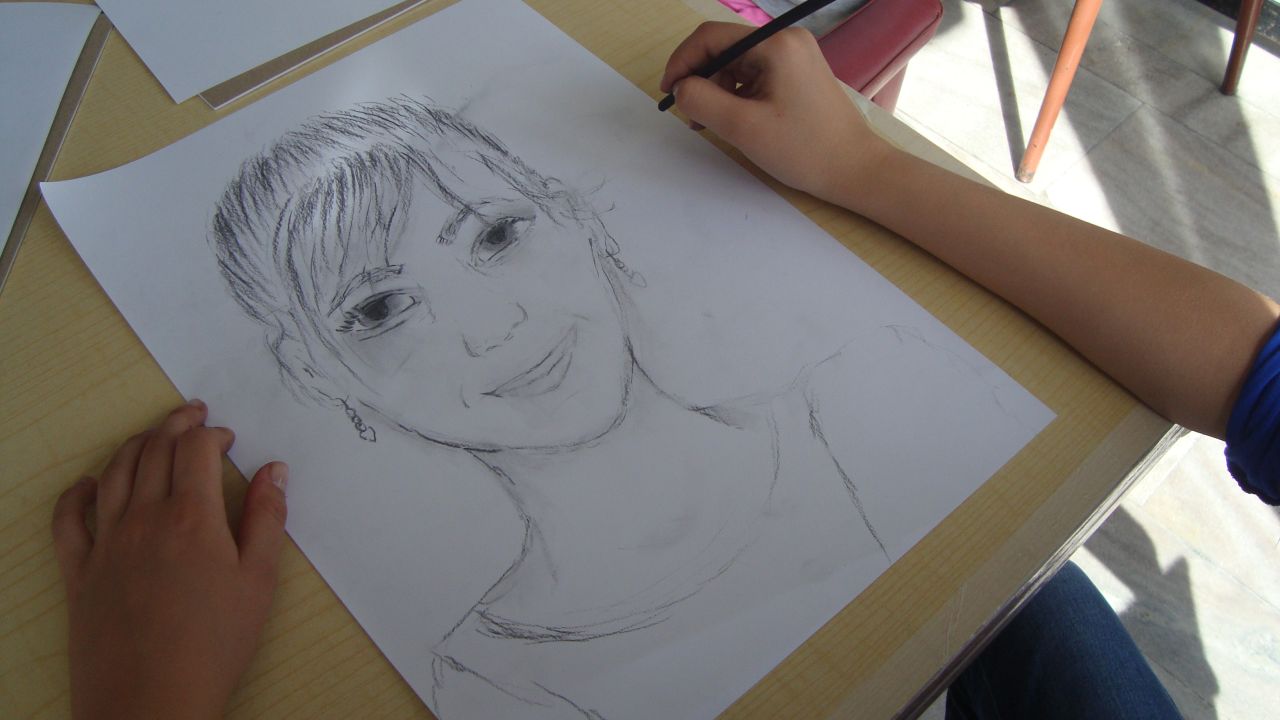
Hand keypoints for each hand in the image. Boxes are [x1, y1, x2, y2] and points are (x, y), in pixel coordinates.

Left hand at [51, 400, 287, 719]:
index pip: (196, 450)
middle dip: (176, 425)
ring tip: (154, 437)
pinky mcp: (80, 571)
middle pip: (154, 451)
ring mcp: (107, 543)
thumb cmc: (215, 644)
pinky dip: (78, 492)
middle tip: (193, 415)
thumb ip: (266, 519)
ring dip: (136, 445)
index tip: (227, 437)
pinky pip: (68, 519)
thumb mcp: (259, 582)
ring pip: (114, 473)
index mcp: (192, 518)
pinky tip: (90, 483)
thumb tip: (274, 470)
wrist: (151, 700)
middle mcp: (145, 518)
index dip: (212, 433)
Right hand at [660, 22, 891, 204]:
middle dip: (701, 80)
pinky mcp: (798, 74)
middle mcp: (786, 40)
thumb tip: (681, 87)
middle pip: (725, 50)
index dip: (682, 62)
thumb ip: (701, 100)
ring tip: (711, 124)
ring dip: (717, 91)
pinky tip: (733, 121)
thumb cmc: (804, 149)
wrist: (856, 170)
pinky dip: (737, 96)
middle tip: (690, 116)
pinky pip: (755, 76)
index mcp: (775, 44)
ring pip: (738, 65)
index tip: (669, 93)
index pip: (711, 37)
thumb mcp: (742, 126)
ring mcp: (795, 56)